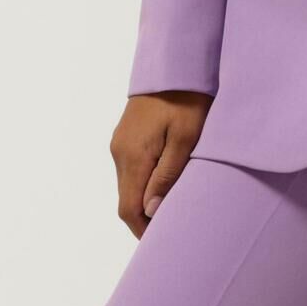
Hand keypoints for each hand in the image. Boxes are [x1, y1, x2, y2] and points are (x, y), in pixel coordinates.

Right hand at [108, 90, 212, 237]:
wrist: (175, 61)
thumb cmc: (187, 97)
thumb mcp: (185, 136)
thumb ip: (168, 174)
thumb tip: (151, 211)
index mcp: (132, 155)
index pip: (129, 208)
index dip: (143, 231)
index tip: (162, 244)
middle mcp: (119, 151)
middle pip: (126, 199)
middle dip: (145, 218)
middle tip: (171, 231)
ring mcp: (121, 142)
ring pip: (129, 184)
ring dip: (146, 200)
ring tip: (172, 209)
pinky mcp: (127, 134)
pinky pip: (132, 168)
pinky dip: (145, 182)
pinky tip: (165, 183)